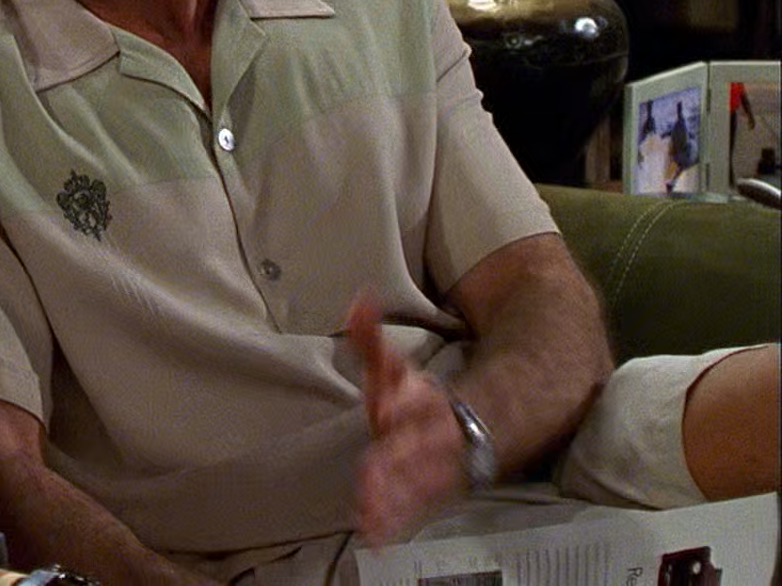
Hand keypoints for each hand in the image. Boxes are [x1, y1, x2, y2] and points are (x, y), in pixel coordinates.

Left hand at [347, 293, 467, 544]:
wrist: (474, 431)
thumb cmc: (416, 401)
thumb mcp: (394, 370)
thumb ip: (371, 339)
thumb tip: (357, 299)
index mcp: (421, 402)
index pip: (412, 396)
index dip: (401, 395)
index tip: (386, 402)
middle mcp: (430, 435)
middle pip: (413, 445)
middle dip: (394, 458)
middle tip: (371, 473)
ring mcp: (433, 467)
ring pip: (416, 482)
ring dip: (392, 496)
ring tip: (368, 512)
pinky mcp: (429, 493)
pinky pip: (412, 508)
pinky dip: (393, 519)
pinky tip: (372, 533)